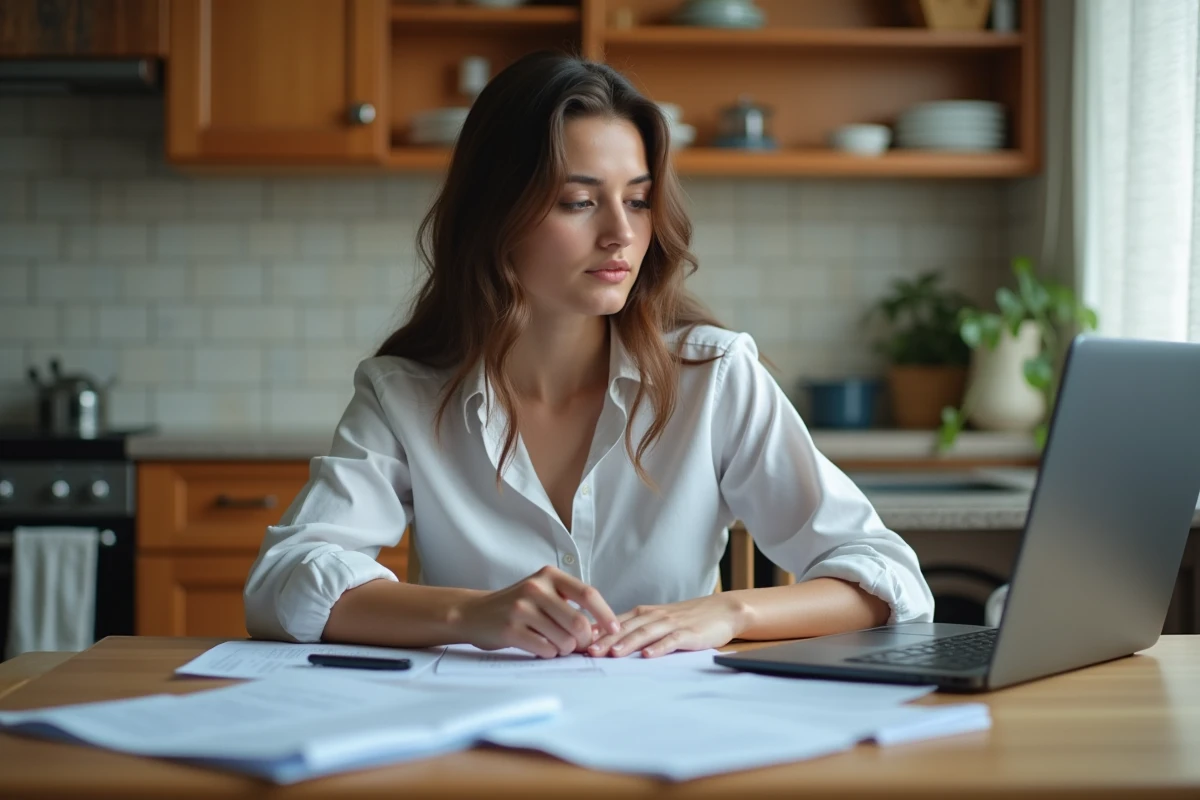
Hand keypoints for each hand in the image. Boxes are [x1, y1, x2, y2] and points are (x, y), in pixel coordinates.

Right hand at [451, 566, 620, 658]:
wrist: (474, 613)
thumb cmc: (517, 606)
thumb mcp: (542, 593)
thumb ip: (569, 605)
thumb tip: (600, 630)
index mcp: (549, 575)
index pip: (588, 594)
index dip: (605, 614)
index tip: (615, 630)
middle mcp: (536, 588)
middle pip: (578, 622)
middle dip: (584, 640)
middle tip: (579, 646)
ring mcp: (521, 608)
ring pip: (564, 639)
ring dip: (565, 649)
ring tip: (555, 645)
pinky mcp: (510, 629)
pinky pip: (545, 649)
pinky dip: (549, 654)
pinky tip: (541, 647)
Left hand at [587, 594, 750, 658]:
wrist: (722, 610)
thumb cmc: (687, 618)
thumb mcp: (658, 620)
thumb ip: (635, 629)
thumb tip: (606, 642)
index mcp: (644, 614)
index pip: (616, 623)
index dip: (597, 633)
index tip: (578, 643)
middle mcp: (655, 616)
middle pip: (626, 628)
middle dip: (606, 640)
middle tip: (587, 652)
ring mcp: (672, 624)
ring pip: (645, 633)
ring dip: (628, 643)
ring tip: (613, 654)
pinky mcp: (689, 633)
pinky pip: (671, 640)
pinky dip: (659, 647)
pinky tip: (648, 656)